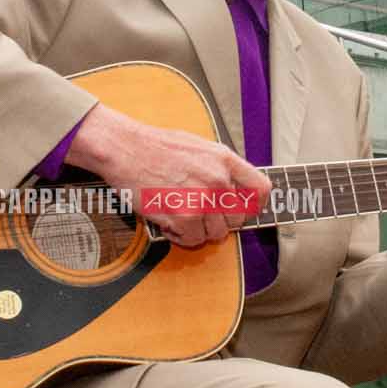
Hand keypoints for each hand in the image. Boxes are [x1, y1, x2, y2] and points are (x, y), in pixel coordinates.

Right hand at [66, 105, 273, 248]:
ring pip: (216, 233)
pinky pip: (193, 240)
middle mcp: (218, 180)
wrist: (125, 149)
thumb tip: (233, 189)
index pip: (260, 190)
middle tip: (199, 213)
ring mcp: (203, 200)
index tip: (243, 210)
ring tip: (180, 213)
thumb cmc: (156, 147)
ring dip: (198, 229)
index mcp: (224, 160)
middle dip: (219, 220)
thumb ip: (219, 167)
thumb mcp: (199, 147)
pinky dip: (180, 236)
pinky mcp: (184, 217)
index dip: (254, 205)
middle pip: (237, 218)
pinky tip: (169, 220)